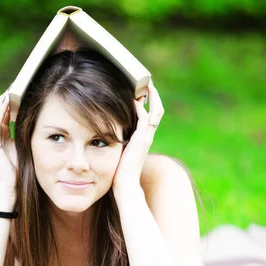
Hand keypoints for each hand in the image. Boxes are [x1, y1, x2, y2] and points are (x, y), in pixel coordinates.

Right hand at [0, 89, 18, 189]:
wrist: (11, 187)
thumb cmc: (19, 169)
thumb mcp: (24, 146)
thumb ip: (25, 134)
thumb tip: (38, 122)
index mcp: (2, 135)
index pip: (4, 112)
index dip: (11, 100)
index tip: (21, 88)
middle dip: (6, 96)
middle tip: (16, 84)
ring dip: (2, 100)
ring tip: (11, 89)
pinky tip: (6, 103)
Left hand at [112, 79, 163, 194]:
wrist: (124, 185)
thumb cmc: (118, 171)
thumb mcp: (118, 150)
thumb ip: (118, 138)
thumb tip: (107, 129)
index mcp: (143, 138)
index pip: (151, 115)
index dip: (149, 102)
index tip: (141, 90)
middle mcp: (148, 136)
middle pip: (158, 109)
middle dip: (153, 95)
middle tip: (146, 81)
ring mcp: (147, 137)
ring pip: (156, 111)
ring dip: (151, 96)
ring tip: (145, 84)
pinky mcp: (142, 140)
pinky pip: (145, 119)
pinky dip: (141, 108)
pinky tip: (134, 100)